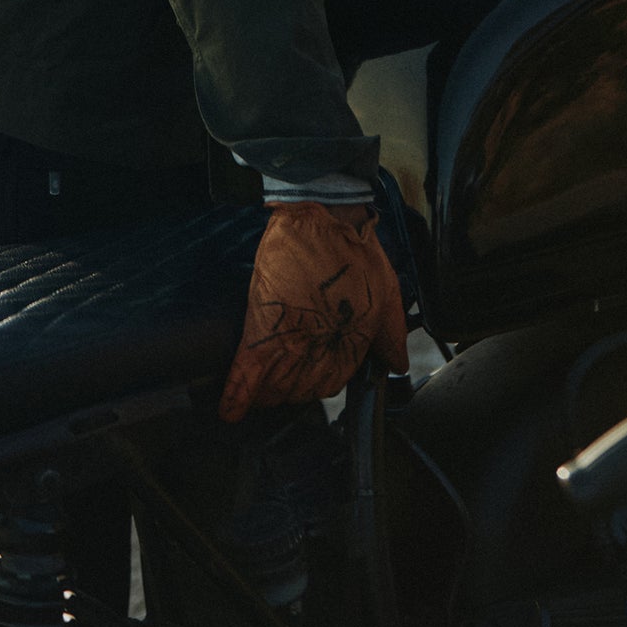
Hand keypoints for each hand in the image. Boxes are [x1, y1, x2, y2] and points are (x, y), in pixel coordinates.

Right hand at [218, 203, 408, 422]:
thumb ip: (391, 332)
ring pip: (275, 387)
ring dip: (265, 396)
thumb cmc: (354, 246)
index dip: (317, 385)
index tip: (307, 383)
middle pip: (301, 390)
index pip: (332, 382)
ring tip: (257, 396)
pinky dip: (237, 394)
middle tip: (277, 387)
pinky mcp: (263, 326)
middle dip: (289, 393)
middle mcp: (322, 346)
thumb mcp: (386, 288)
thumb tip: (397, 363)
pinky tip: (229, 410)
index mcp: (350, 341)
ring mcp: (292, 339)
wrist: (323, 216)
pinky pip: (248, 371)